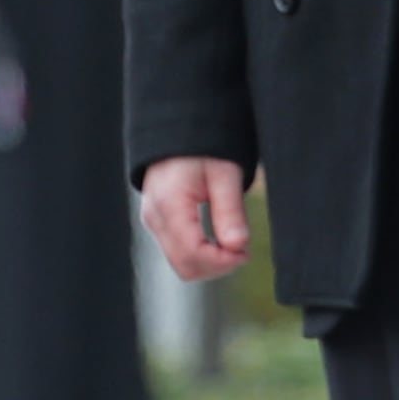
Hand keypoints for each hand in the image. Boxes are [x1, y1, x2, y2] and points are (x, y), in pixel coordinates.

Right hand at [139, 157, 255, 284]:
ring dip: (210, 263)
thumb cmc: (203, 148)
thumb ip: (230, 211)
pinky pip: (178, 253)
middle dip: (217, 266)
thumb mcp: (224, 174)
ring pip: (181, 265)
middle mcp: (155, 218)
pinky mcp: (158, 223)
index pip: (194, 254)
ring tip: (233, 244)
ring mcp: (153, 222)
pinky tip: (219, 240)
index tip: (246, 252)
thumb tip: (238, 247)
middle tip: (242, 250)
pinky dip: (201, 255)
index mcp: (169, 205)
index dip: (223, 261)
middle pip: (185, 267)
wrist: (179, 132)